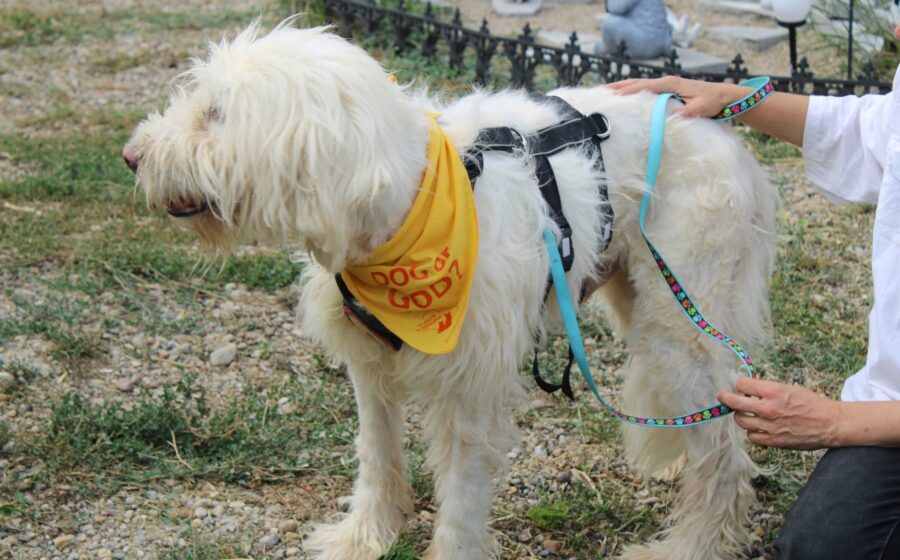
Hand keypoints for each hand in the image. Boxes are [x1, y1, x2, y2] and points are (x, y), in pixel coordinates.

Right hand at [607, 76, 750, 118]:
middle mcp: (666, 82)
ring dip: (622, 88)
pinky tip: (623, 98)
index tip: (614, 95)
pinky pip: (645, 91)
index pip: (645, 87)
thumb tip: (674, 117)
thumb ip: (689, 112)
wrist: (723, 96)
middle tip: (600, 91)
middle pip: (637, 83)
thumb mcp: (702, 107)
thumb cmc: (713, 101)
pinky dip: (632, 92)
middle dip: (618, 87)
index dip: (629, 91)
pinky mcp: (666, 91)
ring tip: (605, 93)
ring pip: (639, 86)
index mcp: (671, 84)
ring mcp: (665, 86)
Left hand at [717, 377, 842, 449]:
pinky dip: (752, 431)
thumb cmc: (811, 403)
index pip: (742, 385)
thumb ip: (767, 389)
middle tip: (722, 396)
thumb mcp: (789, 388)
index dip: (739, 383)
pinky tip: (758, 427)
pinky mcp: (774, 441)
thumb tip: (747, 388)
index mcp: (774, 392)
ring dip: (741, 416)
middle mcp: (769, 409)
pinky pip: (752, 437)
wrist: (830, 423)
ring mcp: (770, 426)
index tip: (738, 385)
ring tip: (745, 413)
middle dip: (726, 398)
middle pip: (735, 403)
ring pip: (741, 421)